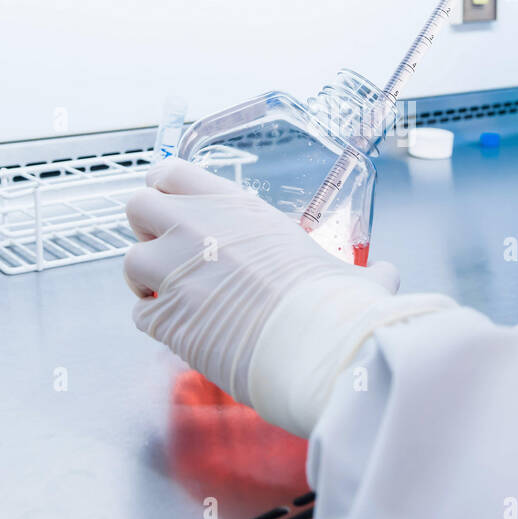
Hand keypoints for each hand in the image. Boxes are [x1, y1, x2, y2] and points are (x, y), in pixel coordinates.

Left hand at [124, 158, 399, 435]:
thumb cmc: (337, 306)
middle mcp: (198, 228)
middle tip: (172, 256)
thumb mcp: (353, 273)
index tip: (175, 209)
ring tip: (176, 301)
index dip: (165, 191)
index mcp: (238, 208)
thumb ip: (365, 272)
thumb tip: (390, 277)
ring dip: (146, 283)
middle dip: (147, 231)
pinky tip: (187, 336)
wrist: (318, 346)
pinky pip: (140, 315)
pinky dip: (157, 326)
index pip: (171, 172)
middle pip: (135, 206)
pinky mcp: (164, 315)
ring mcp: (176, 269)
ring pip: (128, 262)